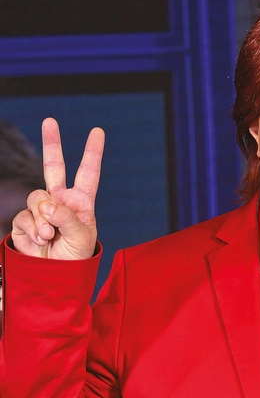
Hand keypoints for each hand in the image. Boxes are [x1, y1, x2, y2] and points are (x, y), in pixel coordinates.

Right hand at [11, 118, 104, 259]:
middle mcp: (61, 201)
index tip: (98, 131)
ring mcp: (42, 210)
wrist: (55, 277)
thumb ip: (67, 218)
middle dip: (52, 143)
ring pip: (36, 197)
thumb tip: (48, 205)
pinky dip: (32, 229)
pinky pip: (24, 217)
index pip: (88, 172)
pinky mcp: (25, 222)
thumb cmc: (76, 257)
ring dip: (43, 218)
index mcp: (81, 201)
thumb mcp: (81, 238)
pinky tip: (40, 240)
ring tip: (50, 236)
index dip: (92, 152)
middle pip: (54, 166)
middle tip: (50, 120)